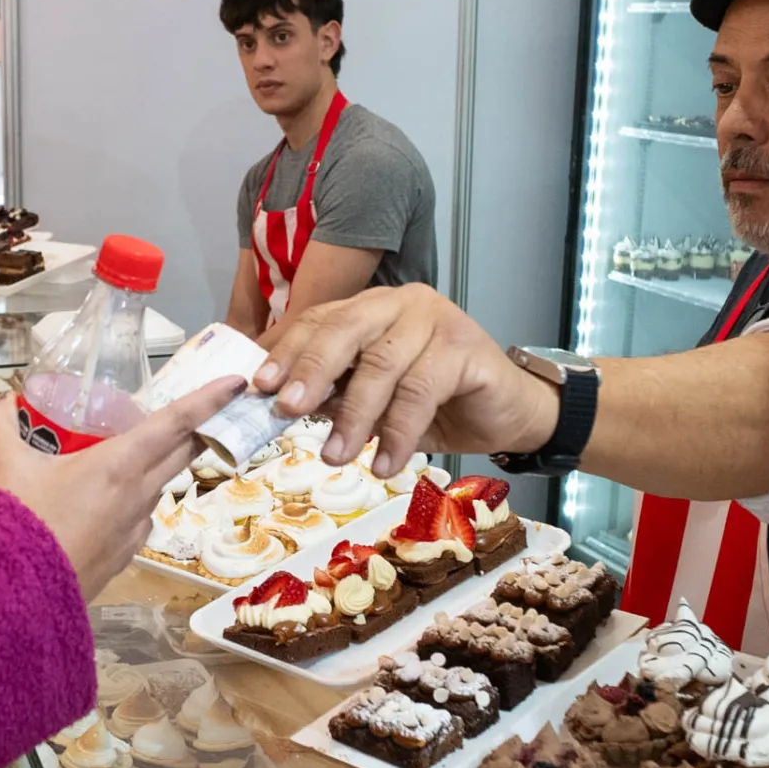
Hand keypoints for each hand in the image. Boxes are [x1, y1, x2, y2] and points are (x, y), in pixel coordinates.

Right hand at [0, 377, 244, 590]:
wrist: (16, 597)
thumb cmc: (18, 524)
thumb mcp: (4, 466)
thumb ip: (1, 426)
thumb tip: (2, 403)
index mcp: (119, 464)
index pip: (176, 423)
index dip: (208, 399)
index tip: (237, 383)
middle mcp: (138, 494)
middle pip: (182, 453)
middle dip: (198, 429)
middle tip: (205, 411)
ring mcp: (136, 528)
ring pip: (159, 486)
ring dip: (158, 466)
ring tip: (132, 455)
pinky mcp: (126, 555)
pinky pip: (141, 517)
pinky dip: (135, 499)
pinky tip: (107, 502)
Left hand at [254, 285, 553, 472]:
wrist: (506, 414)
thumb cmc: (435, 404)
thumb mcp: (374, 399)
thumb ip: (335, 392)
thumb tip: (281, 405)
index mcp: (372, 307)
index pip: (320, 320)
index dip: (288, 351)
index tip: (261, 385)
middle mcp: (402, 303)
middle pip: (345, 330)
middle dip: (311, 371)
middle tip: (287, 410)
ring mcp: (437, 320)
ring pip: (382, 365)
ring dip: (354, 416)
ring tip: (336, 457)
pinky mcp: (466, 349)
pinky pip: (421, 392)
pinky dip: (398, 432)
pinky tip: (386, 464)